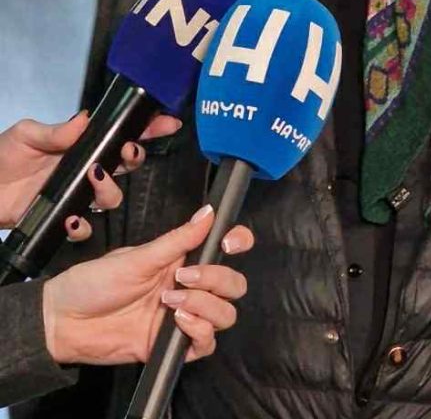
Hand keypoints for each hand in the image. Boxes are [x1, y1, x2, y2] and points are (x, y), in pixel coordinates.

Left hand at [0, 111, 181, 231]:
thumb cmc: (1, 158)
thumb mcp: (26, 135)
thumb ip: (56, 131)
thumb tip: (85, 120)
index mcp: (81, 145)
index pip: (119, 134)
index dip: (147, 128)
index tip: (167, 122)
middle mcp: (85, 170)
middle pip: (126, 165)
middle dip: (134, 157)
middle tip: (127, 152)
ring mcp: (76, 195)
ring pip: (112, 198)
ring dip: (109, 191)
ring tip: (93, 180)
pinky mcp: (63, 219)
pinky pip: (85, 229)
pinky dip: (82, 226)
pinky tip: (71, 218)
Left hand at [42, 204, 252, 364]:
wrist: (65, 321)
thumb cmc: (95, 282)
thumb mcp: (137, 256)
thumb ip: (178, 239)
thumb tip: (209, 211)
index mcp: (183, 259)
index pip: (225, 248)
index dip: (238, 242)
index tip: (229, 243)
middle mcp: (189, 287)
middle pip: (234, 284)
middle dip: (219, 279)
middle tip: (186, 277)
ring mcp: (184, 317)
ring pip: (226, 314)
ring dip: (206, 306)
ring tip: (172, 302)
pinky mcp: (173, 346)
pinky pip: (206, 343)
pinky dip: (199, 331)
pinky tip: (177, 322)